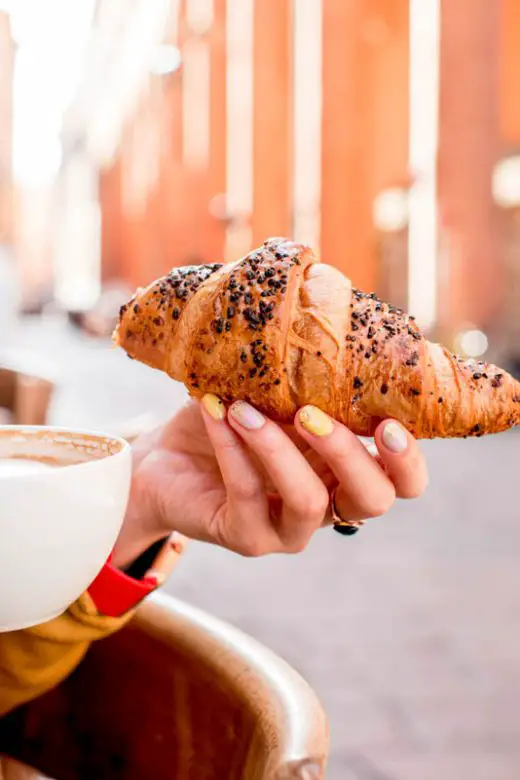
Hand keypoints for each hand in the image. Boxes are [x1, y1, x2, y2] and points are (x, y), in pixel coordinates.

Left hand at [112, 397, 427, 566]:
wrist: (167, 457)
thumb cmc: (232, 418)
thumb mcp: (274, 395)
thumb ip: (306, 381)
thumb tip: (325, 332)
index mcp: (347, 471)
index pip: (404, 484)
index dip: (408, 460)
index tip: (389, 421)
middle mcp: (329, 505)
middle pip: (372, 500)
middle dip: (348, 453)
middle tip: (311, 413)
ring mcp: (288, 529)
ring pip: (308, 502)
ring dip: (277, 449)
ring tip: (244, 409)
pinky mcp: (246, 537)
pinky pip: (247, 494)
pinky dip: (232, 448)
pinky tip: (216, 411)